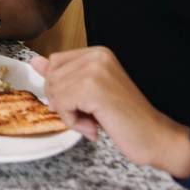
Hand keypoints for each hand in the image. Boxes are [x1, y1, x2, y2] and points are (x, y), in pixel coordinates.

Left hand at [31, 47, 189, 176]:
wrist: (154, 137)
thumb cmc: (124, 118)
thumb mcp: (89, 93)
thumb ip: (62, 75)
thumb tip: (34, 61)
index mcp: (97, 52)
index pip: (55, 62)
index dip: (61, 88)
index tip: (83, 103)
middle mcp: (96, 55)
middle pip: (51, 77)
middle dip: (64, 103)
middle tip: (90, 115)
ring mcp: (95, 70)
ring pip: (55, 92)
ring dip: (70, 115)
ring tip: (94, 121)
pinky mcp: (92, 88)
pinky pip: (63, 105)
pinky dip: (73, 122)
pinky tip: (94, 126)